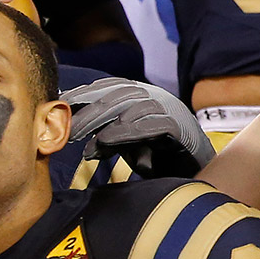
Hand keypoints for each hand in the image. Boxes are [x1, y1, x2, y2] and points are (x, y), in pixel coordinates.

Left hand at [63, 78, 215, 176]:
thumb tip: (87, 146)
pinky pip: (150, 125)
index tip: (60, 102)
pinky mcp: (179, 128)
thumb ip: (110, 141)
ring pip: (131, 106)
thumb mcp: (130, 145)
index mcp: (143, 96)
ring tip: (79, 135)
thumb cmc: (162, 157)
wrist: (199, 171)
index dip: (85, 93)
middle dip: (87, 109)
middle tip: (64, 127)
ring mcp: (169, 110)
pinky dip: (126, 131)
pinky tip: (106, 139)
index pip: (109, 87)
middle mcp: (155, 98)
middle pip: (116, 95)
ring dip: (101, 119)